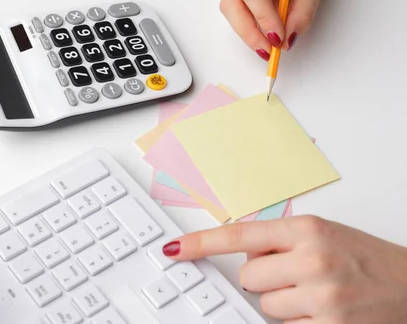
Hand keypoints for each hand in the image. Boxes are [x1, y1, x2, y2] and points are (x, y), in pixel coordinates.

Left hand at [162, 215, 406, 322]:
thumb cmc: (368, 259)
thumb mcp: (324, 234)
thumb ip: (281, 240)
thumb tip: (241, 252)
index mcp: (307, 229)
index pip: (239, 235)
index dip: (201, 243)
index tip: (175, 249)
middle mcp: (312, 258)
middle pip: (249, 277)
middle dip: (266, 281)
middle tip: (298, 277)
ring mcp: (321, 296)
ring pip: (265, 306)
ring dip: (283, 305)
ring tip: (316, 295)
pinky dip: (299, 322)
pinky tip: (323, 312)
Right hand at [220, 0, 348, 59]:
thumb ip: (302, 13)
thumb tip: (287, 40)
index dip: (264, 17)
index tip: (278, 38)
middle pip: (232, 3)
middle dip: (249, 32)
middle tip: (267, 52)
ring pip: (230, 10)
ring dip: (247, 32)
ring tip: (267, 46)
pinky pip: (235, 12)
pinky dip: (248, 27)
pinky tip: (263, 34)